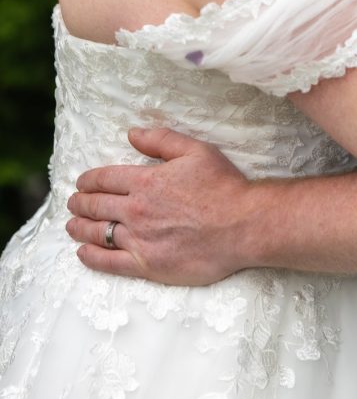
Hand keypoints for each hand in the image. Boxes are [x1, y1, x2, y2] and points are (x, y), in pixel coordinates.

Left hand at [66, 128, 254, 284]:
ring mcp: (139, 239)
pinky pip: (109, 262)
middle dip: (80, 203)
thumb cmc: (223, 187)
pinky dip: (91, 256)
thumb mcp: (196, 151)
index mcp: (146, 181)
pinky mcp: (147, 264)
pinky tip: (83, 253)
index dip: (89, 180)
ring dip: (79, 227)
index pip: (105, 179)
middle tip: (73, 203)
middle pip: (96, 205)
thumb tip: (132, 133)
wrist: (243, 225)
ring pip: (98, 232)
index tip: (82, 182)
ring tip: (71, 226)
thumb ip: (161, 140)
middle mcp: (136, 210)